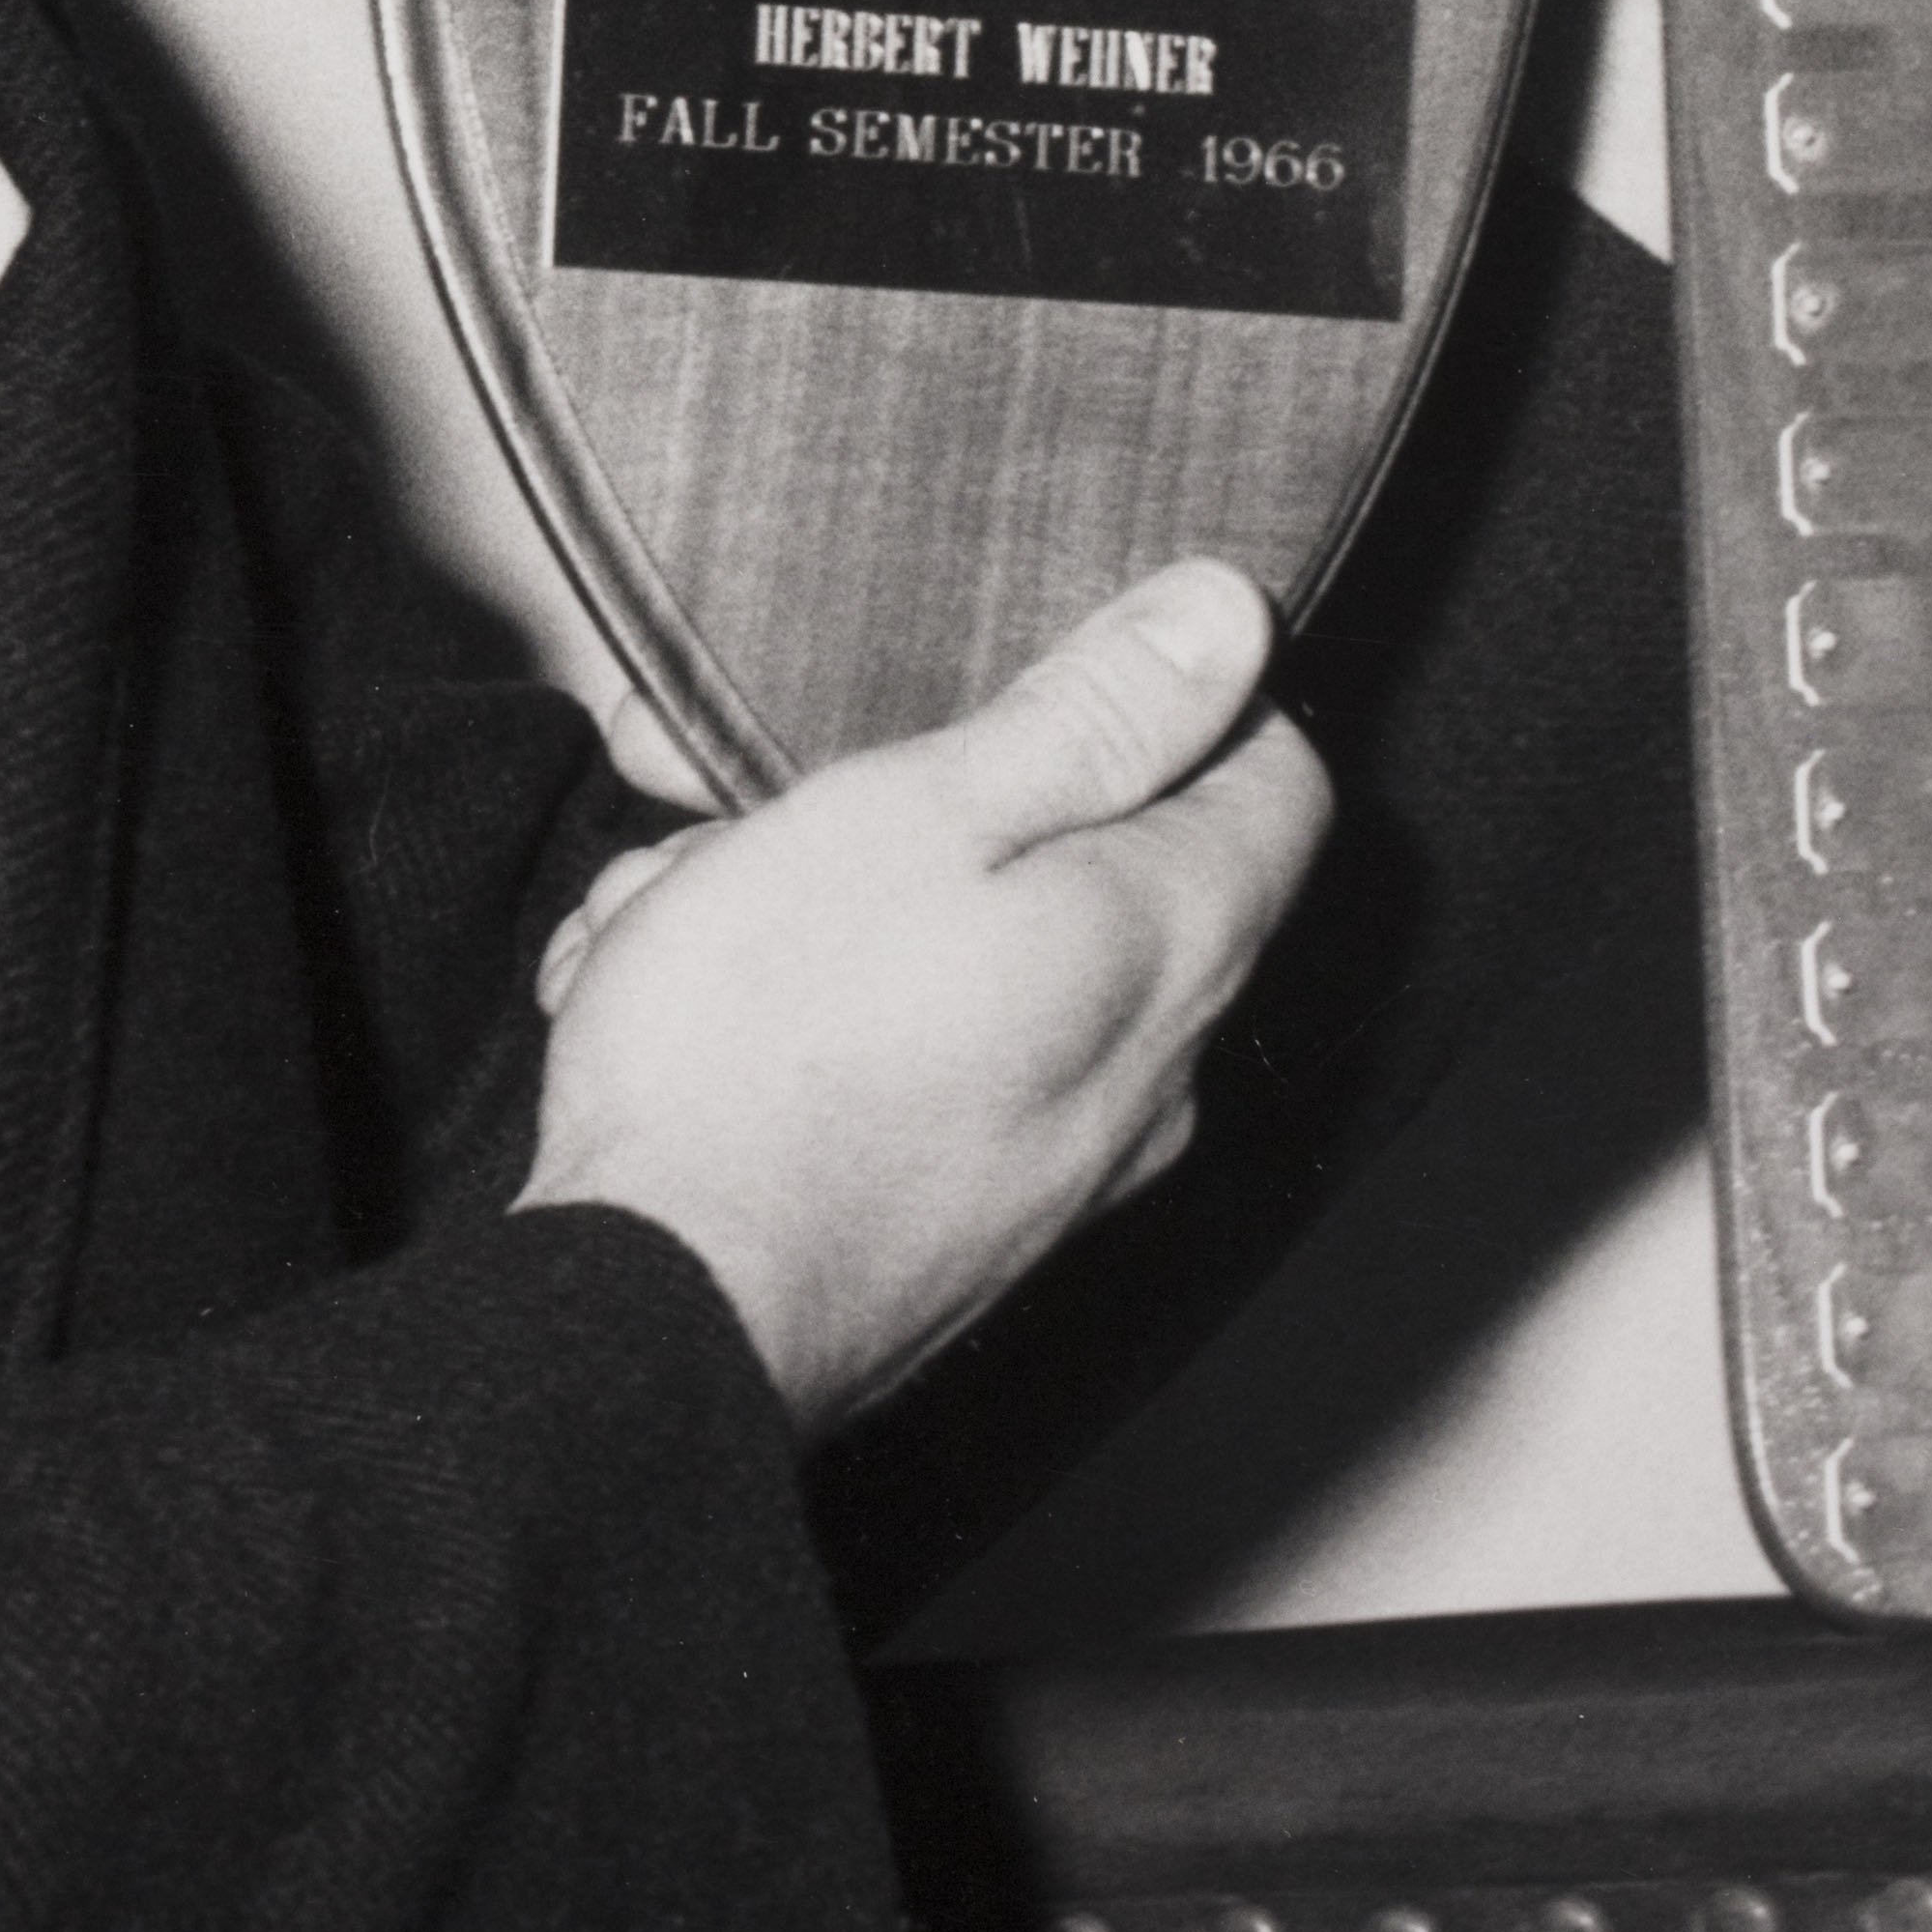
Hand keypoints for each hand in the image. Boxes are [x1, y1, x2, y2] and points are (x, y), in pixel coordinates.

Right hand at [513, 560, 1330, 1435]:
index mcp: (1171, 940)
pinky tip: (693, 997)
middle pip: (1102, 862)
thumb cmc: (775, 1049)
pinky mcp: (960, 1214)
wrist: (653, 1309)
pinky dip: (810, 1009)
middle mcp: (1150, 1065)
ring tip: (705, 901)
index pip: (1278, 776)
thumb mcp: (925, 810)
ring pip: (971, 954)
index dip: (1177, 696)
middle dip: (941, 797)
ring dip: (835, 898)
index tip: (1051, 667)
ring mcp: (1058, 1155)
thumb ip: (1090, 717)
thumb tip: (1229, 621)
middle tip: (798, 786)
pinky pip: (908, 1056)